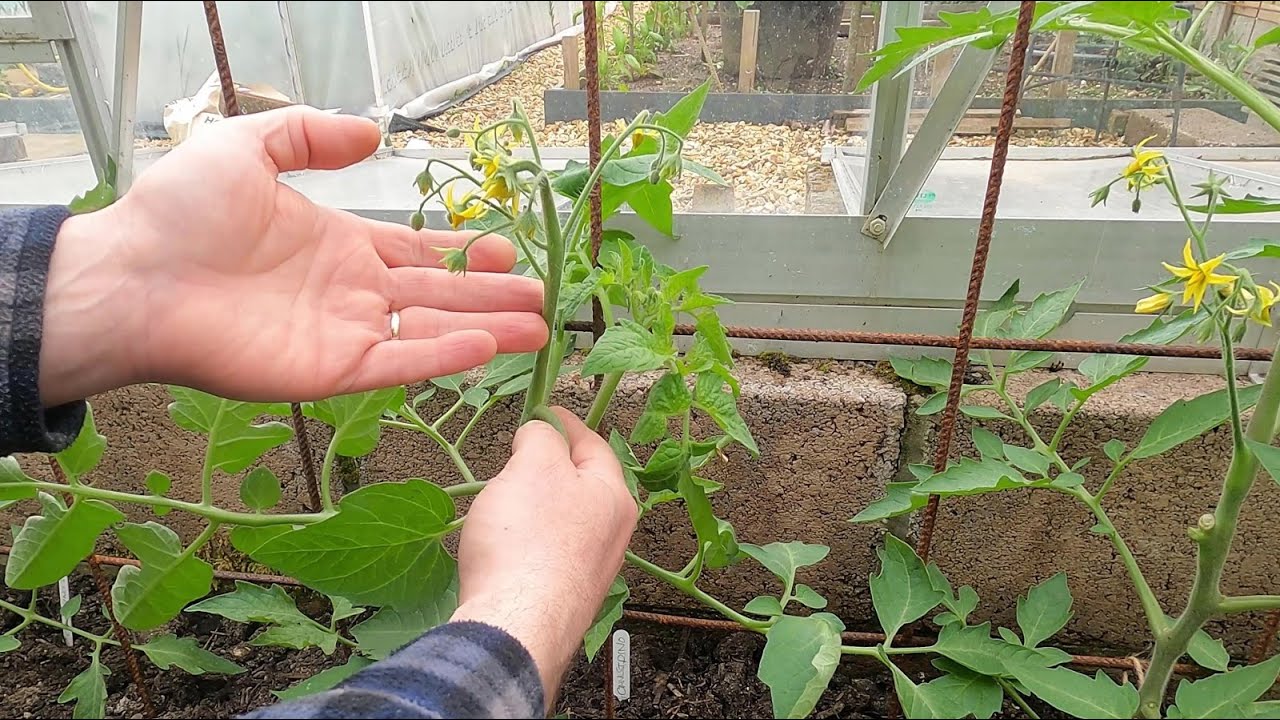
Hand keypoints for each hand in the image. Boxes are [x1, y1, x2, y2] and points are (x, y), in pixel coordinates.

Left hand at [39, 105, 546, 406]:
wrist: (132, 276)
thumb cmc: (179, 212)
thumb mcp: (246, 147)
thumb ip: (309, 135)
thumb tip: (372, 134)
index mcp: (337, 244)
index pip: (416, 250)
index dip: (463, 251)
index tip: (508, 250)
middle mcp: (349, 290)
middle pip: (438, 293)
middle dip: (491, 296)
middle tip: (541, 300)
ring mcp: (344, 332)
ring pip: (431, 330)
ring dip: (486, 330)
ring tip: (538, 331)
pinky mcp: (332, 370)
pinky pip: (400, 361)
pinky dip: (444, 355)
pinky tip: (486, 347)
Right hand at [452, 407, 637, 706]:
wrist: (516, 627)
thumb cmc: (527, 541)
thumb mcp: (533, 465)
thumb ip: (540, 438)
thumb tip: (540, 434)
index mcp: (615, 497)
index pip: (593, 444)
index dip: (564, 423)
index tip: (544, 411)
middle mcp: (613, 536)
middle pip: (582, 485)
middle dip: (550, 467)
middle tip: (518, 456)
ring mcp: (591, 572)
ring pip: (566, 522)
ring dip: (538, 506)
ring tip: (506, 500)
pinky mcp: (565, 599)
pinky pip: (549, 556)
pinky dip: (529, 542)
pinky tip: (506, 547)